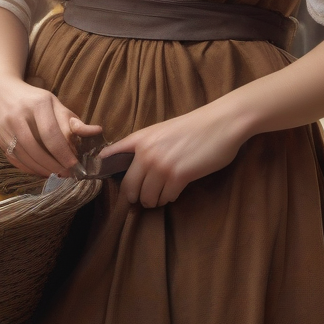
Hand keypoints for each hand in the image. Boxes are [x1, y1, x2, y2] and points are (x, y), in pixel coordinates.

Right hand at [0, 74, 101, 177]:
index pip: (51, 133)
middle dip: (53, 165)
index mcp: (38, 103)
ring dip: (41, 169)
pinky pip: (14, 159)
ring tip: (56, 174)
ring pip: (24, 156)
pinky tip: (40, 170)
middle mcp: (18, 114)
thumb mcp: (54, 103)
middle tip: (66, 173)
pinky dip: (28, 168)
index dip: (63, 152)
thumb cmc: (33, 98)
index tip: (74, 165)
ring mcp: (4, 127)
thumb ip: (72, 120)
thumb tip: (97, 131)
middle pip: (36, 148)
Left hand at [100, 103, 246, 207]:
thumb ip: (148, 146)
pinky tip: (175, 191)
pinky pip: (166, 197)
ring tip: (161, 195)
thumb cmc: (195, 126)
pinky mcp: (178, 176)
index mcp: (141, 138)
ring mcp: (161, 165)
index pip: (110, 155)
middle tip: (142, 198)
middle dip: (135, 197)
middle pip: (128, 187)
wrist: (222, 123)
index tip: (101, 178)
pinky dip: (169, 198)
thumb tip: (136, 167)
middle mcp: (146, 152)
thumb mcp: (163, 131)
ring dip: (153, 200)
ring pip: (147, 197)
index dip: (103, 169)